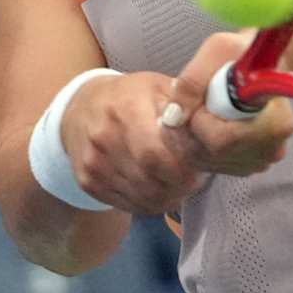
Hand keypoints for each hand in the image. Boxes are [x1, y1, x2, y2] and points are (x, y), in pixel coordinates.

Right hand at [58, 71, 204, 215]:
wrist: (81, 109)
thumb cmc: (129, 97)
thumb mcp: (157, 87)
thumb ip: (184, 105)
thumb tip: (210, 124)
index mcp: (126, 109)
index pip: (155, 154)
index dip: (182, 170)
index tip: (200, 170)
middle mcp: (105, 138)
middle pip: (149, 180)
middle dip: (179, 187)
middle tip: (195, 182)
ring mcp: (94, 163)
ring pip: (141, 198)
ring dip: (168, 198)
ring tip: (181, 186)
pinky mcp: (88, 182)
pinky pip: (127, 205)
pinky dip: (149, 204)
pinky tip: (160, 191)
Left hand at [158, 31, 292, 177]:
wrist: (265, 62)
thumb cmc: (245, 52)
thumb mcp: (218, 50)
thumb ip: (192, 82)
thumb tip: (173, 118)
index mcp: (274, 124)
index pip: (219, 141)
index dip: (197, 120)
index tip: (199, 97)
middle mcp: (271, 150)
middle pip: (210, 155)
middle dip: (187, 129)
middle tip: (185, 104)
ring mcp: (261, 160)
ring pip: (206, 162)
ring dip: (189, 138)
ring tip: (192, 110)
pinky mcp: (250, 164)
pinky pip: (211, 165)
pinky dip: (197, 146)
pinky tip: (199, 123)